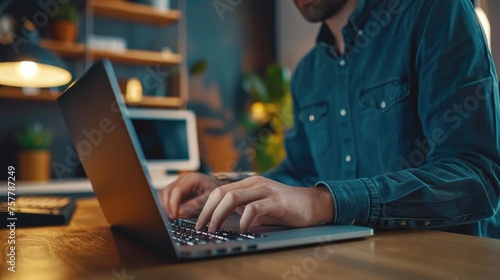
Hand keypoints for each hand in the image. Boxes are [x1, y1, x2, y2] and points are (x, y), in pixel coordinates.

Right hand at [159, 172, 224, 218]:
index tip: (174, 216)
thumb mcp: (211, 198)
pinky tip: (173, 212)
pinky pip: (168, 196)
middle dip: (167, 206)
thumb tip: (182, 211)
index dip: (173, 204)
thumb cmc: (218, 192)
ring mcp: (180, 183)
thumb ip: (197, 204)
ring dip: (166, 205)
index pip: (176, 190)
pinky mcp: (178, 189)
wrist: (221, 189)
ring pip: (164, 193)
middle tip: (171, 218)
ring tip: (172, 216)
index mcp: (192, 178)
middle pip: (167, 191)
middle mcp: (183, 179)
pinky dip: (168, 204)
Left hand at [195, 176, 333, 232]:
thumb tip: (224, 216)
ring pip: (232, 198)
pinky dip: (244, 221)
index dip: (205, 206)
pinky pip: (253, 209)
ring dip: (219, 215)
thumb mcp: (260, 205)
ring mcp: (265, 190)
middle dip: (207, 212)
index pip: (219, 191)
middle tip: (202, 228)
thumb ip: (244, 207)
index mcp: (248, 183)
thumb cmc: (286, 207)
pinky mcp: (276, 201)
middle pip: (221, 193)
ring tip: (215, 229)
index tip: (199, 222)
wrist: (313, 204)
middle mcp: (254, 183)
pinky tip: (243, 230)